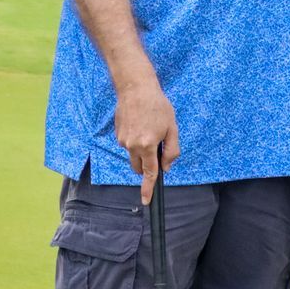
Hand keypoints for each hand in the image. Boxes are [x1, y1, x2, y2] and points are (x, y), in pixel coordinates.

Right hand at [115, 75, 179, 203]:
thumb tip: (166, 167)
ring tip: (149, 127)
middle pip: (140, 167)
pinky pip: (128, 144)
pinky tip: (140, 123)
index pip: (149, 173)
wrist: (135, 87)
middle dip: (148, 165)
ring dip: (142, 150)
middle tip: (158, 146)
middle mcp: (132, 145)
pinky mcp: (117, 134)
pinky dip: (135, 140)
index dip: (148, 189)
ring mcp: (122, 140)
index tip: (146, 201)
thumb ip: (171, 150)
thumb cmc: (157, 106)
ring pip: (134, 155)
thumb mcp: (172, 127)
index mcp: (147, 145)